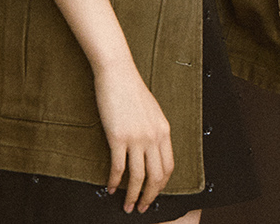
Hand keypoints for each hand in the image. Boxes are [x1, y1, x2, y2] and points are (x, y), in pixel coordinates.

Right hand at [94, 62, 173, 212]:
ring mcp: (136, 138)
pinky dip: (115, 182)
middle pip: (156, 176)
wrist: (118, 73)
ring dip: (133, 195)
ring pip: (138, 177)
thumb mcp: (152, 111)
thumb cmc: (131, 90)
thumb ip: (154, 131)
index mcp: (164, 131)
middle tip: (142, 208)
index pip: (168, 166)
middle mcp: (153, 136)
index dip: (162, 185)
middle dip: (149, 196)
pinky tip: (111, 189)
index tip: (154, 193)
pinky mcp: (118, 137)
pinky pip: (119, 167)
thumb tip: (151, 151)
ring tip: (127, 206)